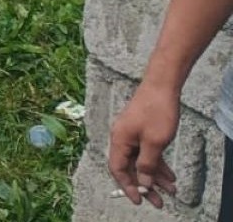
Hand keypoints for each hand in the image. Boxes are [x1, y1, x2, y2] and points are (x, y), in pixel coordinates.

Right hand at [108, 84, 180, 206]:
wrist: (161, 86)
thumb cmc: (156, 112)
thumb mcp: (154, 142)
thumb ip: (147, 164)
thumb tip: (143, 183)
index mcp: (119, 141)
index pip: (118, 169)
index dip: (127, 186)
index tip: (139, 201)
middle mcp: (122, 139)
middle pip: (130, 168)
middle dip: (145, 186)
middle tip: (158, 202)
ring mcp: (132, 135)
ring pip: (142, 162)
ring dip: (155, 177)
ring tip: (171, 191)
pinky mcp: (142, 131)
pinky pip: (148, 153)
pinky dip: (158, 164)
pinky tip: (170, 175)